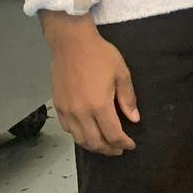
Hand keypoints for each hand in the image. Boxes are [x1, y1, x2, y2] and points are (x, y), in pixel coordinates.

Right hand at [43, 12, 139, 154]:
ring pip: (79, 139)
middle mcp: (81, 112)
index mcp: (99, 106)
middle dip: (109, 149)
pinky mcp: (58, 105)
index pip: (113, 135)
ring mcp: (67, 110)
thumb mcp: (121, 73)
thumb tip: (134, 119)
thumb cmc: (99, 55)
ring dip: (93, 146)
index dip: (123, 143)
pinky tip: (86, 132)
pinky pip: (67, 128)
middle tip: (119, 149)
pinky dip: (78, 135)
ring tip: (104, 144)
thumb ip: (128, 99)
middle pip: (95, 142)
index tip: (130, 145)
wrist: (71, 42)